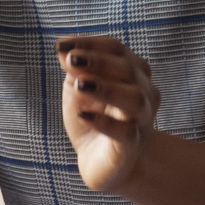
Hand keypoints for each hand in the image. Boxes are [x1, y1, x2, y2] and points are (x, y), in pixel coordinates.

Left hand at [55, 35, 161, 192]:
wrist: (101, 161)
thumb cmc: (93, 117)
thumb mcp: (77, 89)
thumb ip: (74, 68)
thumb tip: (63, 48)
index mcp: (132, 71)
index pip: (115, 48)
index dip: (89, 44)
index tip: (60, 45)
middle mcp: (144, 90)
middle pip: (127, 68)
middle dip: (98, 61)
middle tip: (72, 60)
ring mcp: (142, 118)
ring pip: (135, 98)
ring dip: (107, 88)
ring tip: (80, 84)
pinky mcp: (134, 144)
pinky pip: (127, 131)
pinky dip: (104, 122)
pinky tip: (83, 115)